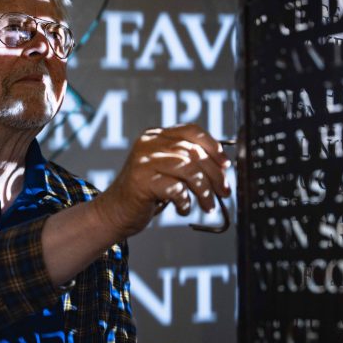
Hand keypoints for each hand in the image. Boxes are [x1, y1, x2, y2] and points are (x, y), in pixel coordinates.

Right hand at [94, 124, 231, 237]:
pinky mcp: (141, 181)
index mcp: (156, 136)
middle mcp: (149, 144)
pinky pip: (176, 188)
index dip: (213, 146)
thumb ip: (188, 162)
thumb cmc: (146, 192)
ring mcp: (143, 161)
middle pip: (193, 152)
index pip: (191, 131)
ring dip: (204, 191)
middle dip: (214, 175)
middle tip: (224, 192)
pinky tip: (184, 209)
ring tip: (208, 205)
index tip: (225, 165)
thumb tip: (223, 168)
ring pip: (188, 170)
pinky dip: (186, 201)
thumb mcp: (168, 171)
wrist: (116, 211)